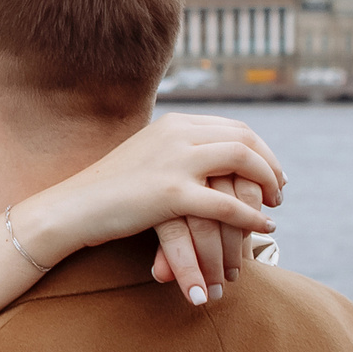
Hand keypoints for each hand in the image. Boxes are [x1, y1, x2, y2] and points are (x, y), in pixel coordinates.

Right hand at [22, 113, 281, 297]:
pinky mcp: (171, 193)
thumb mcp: (145, 157)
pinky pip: (227, 205)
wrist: (73, 207)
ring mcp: (175, 161)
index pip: (233, 127)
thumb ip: (174, 152)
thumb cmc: (107, 190)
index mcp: (174, 123)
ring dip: (267, 184)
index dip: (260, 150)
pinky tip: (263, 228)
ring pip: (243, 162)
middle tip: (279, 191)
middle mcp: (178, 133)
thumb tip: (202, 159)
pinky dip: (251, 218)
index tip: (269, 172)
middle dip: (270, 165)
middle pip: (245, 139)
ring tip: (274, 207)